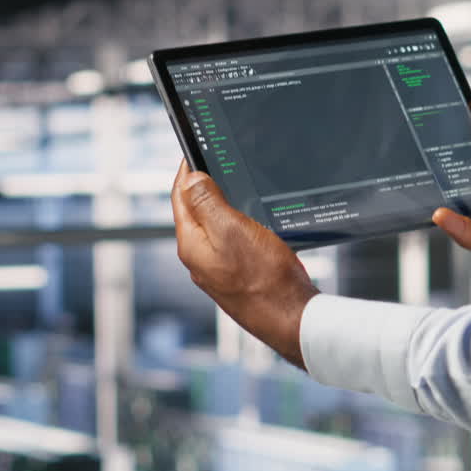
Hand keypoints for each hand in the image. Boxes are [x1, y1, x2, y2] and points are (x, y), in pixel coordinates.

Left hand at [171, 161, 318, 368]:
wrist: (290, 318)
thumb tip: (190, 179)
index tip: (193, 152)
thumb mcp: (233, 229)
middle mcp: (199, 259)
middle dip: (202, 187)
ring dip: (220, 206)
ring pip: (212, 228)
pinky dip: (234, 225)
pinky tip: (250, 223)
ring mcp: (217, 270)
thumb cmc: (264, 279)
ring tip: (232, 186)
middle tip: (215, 164)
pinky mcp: (236, 277)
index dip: (186, 171)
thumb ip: (207, 202)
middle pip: (194, 212)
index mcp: (192, 245)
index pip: (180, 198)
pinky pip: (228, 243)